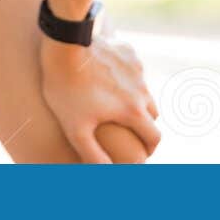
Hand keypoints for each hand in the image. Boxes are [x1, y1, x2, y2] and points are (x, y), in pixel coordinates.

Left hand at [39, 30, 160, 162]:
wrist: (64, 45)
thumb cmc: (67, 89)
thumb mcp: (76, 128)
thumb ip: (93, 155)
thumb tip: (107, 173)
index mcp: (134, 111)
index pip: (154, 136)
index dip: (150, 149)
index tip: (142, 154)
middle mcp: (141, 89)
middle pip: (152, 114)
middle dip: (144, 126)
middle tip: (129, 132)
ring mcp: (136, 68)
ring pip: (144, 90)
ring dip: (137, 101)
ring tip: (117, 105)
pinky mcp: (127, 51)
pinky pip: (133, 70)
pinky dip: (127, 78)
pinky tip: (108, 78)